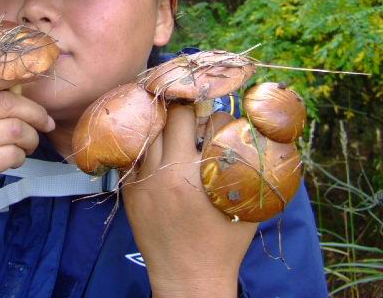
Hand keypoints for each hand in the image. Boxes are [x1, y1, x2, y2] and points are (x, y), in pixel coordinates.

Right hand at [0, 72, 54, 242]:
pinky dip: (21, 156)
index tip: (37, 76)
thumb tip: (29, 75)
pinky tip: (14, 159)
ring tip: (27, 144)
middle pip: (7, 104)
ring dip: (30, 138)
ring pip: (15, 130)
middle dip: (35, 113)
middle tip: (46, 123)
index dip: (15, 75)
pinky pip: (13, 154)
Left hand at [122, 106, 257, 297]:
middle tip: (193, 111)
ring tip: (173, 123)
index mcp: (194, 174)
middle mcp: (163, 172)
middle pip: (169, 117)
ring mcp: (141, 180)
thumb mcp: (248, 205)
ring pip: (146, 131)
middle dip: (183, 110)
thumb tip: (259, 132)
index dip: (213, 113)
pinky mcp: (128, 190)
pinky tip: (157, 146)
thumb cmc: (225, 243)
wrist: (188, 278)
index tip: (215, 114)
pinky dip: (145, 145)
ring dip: (161, 124)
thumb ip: (254, 167)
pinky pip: (133, 154)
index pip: (203, 120)